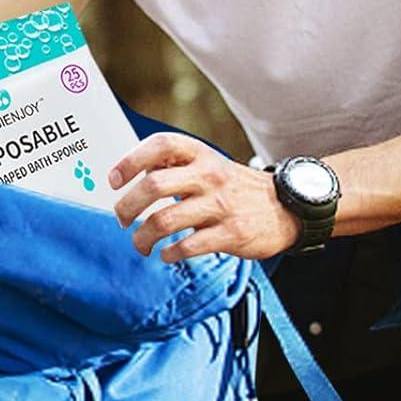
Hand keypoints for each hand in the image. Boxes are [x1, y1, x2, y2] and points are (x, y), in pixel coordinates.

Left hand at [110, 132, 300, 261]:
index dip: (130, 161)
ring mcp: (221, 205)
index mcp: (201, 154)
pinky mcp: (230, 234)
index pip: (160, 146)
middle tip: (121, 219)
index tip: (113, 180)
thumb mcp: (209, 165)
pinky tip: (166, 254)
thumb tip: (131, 174)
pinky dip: (169, 254)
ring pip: (164, 221)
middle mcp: (210, 175)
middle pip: (153, 186)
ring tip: (140, 244)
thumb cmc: (234, 187)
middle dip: (127, 206)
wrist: (287, 208)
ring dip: (142, 237)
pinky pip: (187, 246)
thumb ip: (174, 166)